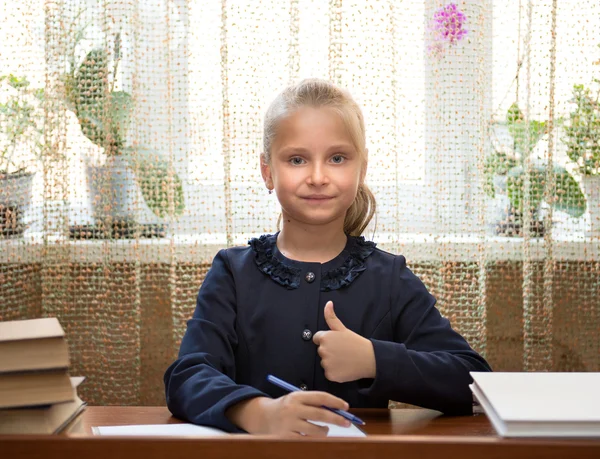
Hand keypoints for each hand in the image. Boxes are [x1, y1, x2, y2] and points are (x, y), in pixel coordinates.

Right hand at [226, 392, 350, 436]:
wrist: (262, 417)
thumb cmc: (286, 408)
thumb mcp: (296, 399)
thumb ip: (313, 403)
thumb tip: (337, 410)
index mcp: (296, 397)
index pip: (320, 397)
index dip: (335, 401)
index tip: (346, 406)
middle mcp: (292, 409)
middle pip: (320, 414)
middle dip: (337, 418)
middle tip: (347, 422)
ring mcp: (289, 424)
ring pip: (316, 430)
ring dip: (325, 431)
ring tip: (324, 430)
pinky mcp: (286, 438)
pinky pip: (308, 441)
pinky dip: (314, 439)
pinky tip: (313, 436)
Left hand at [313, 301, 375, 382]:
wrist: (369, 359)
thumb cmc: (356, 343)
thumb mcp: (342, 328)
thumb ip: (331, 317)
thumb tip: (328, 303)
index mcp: (325, 338)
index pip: (317, 339)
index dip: (327, 341)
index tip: (336, 343)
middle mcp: (323, 350)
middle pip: (321, 351)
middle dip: (329, 351)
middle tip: (342, 351)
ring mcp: (326, 363)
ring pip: (325, 362)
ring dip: (332, 362)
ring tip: (344, 359)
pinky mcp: (330, 374)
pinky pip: (329, 373)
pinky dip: (335, 372)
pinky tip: (344, 367)